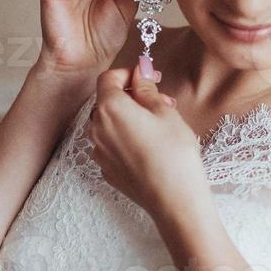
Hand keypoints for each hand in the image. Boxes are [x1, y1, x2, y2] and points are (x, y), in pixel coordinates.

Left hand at [86, 66, 205, 224]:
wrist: (174, 200)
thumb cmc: (173, 154)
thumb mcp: (165, 112)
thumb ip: (147, 88)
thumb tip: (140, 71)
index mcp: (109, 109)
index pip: (108, 78)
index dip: (128, 73)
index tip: (147, 77)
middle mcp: (97, 129)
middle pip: (107, 101)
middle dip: (132, 96)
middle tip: (161, 102)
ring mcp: (99, 152)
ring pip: (109, 124)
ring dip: (129, 118)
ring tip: (159, 125)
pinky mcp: (107, 170)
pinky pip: (112, 145)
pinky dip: (126, 138)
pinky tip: (150, 146)